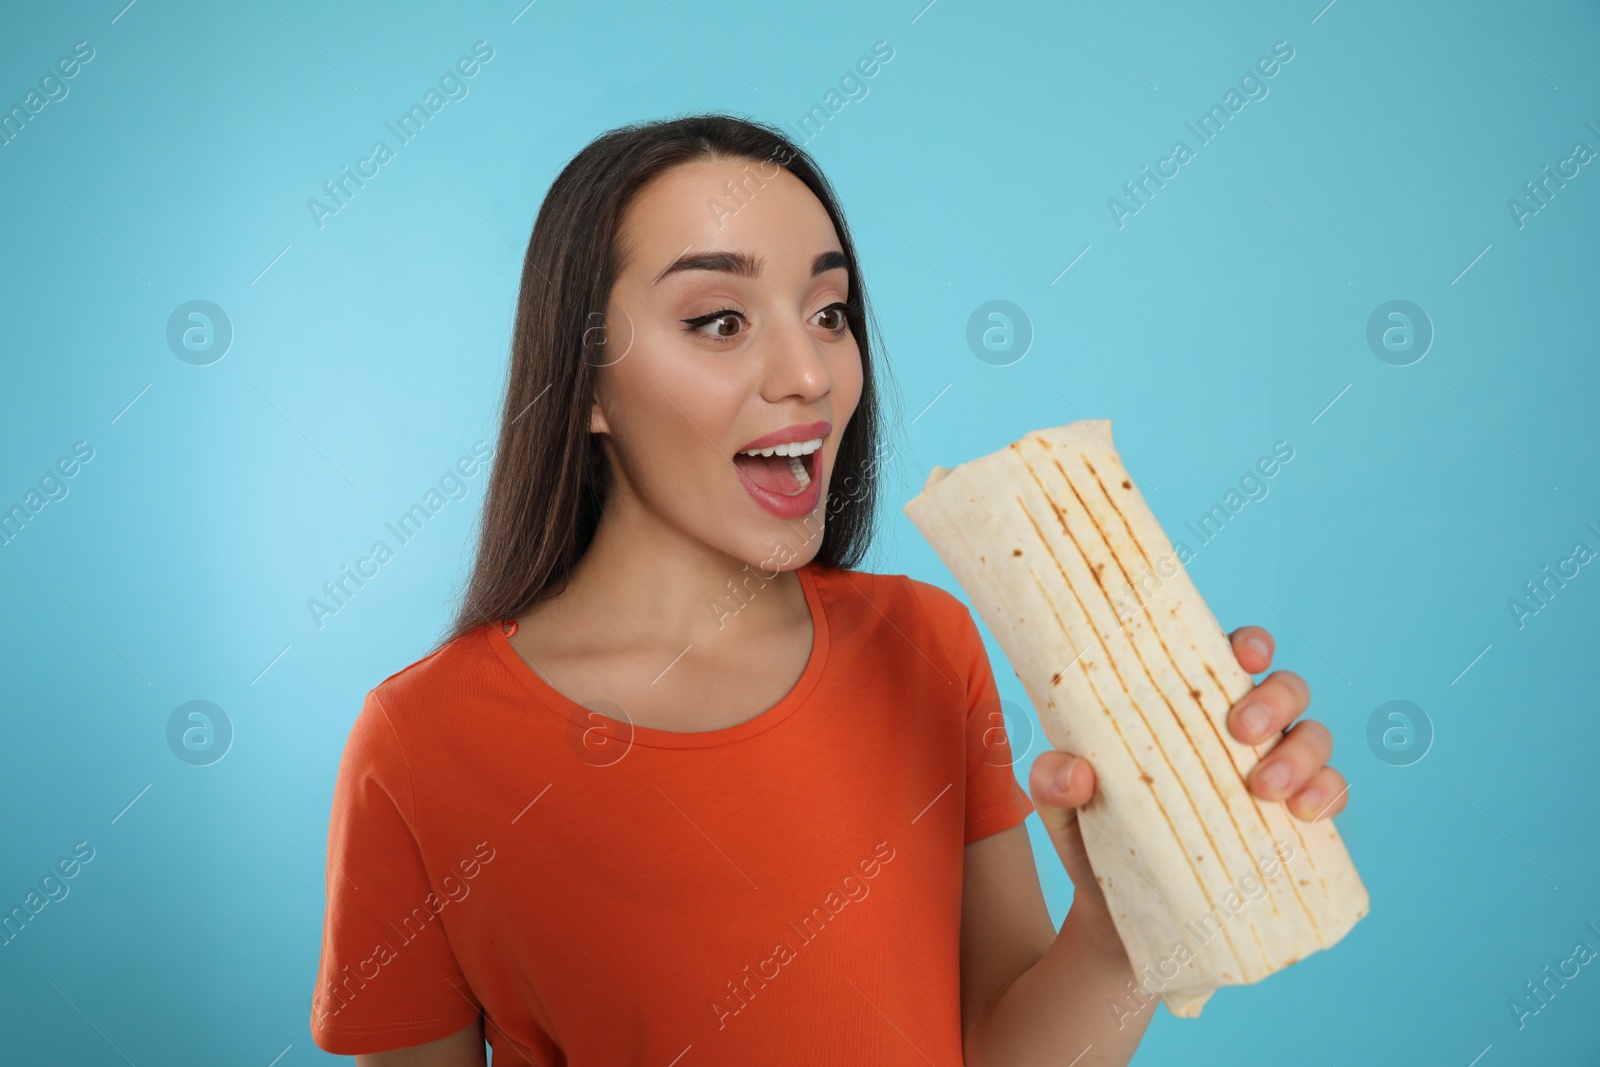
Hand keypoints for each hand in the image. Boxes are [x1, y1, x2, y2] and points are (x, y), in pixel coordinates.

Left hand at [1027, 625, 1347, 913]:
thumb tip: (1075, 770)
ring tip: (1267, 790)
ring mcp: (1270, 772)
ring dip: (1302, 753)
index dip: (1248, 644)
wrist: (1117, 920)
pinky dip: (1329, 794)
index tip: (1244, 654)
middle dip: (1274, 699)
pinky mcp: (1291, 823)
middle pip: (1283, 688)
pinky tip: (1308, 814)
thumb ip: (1051, 780)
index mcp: (1184, 704)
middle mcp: (1236, 731)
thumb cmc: (1092, 834)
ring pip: (1313, 736)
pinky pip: (1330, 793)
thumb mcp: (1059, 806)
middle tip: (1240, 732)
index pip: (1225, 656)